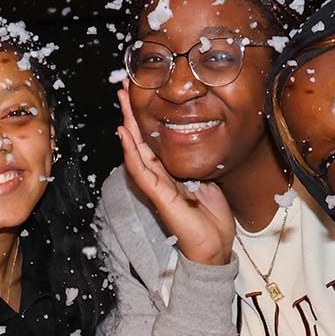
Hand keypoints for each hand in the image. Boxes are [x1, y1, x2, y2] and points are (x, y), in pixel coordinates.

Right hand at [114, 86, 235, 266]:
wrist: (214, 247)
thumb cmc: (212, 219)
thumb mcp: (209, 181)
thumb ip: (198, 164)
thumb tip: (200, 140)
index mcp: (171, 172)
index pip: (154, 140)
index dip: (146, 117)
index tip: (142, 94)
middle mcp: (160, 177)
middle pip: (141, 141)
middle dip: (132, 114)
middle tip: (123, 88)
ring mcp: (157, 187)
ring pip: (137, 152)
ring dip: (127, 126)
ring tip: (121, 103)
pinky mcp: (160, 197)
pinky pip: (142, 172)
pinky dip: (131, 153)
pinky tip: (124, 135)